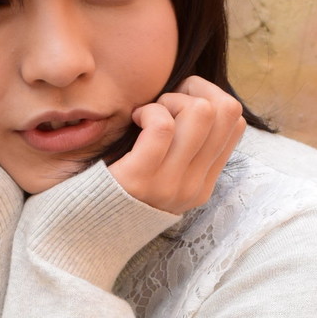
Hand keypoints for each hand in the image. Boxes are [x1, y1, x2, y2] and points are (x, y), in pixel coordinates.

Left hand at [109, 77, 244, 213]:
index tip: (178, 106)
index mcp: (203, 184)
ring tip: (149, 114)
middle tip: (163, 105)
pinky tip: (135, 119)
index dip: (209, 97)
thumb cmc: (115, 184)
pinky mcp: (141, 179)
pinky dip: (149, 111)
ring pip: (201, 113)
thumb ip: (184, 147)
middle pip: (226, 110)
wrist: (81, 225)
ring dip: (171, 100)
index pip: (235, 123)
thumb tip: (198, 100)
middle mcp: (194, 187)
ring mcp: (171, 185)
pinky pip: (163, 126)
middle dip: (193, 92)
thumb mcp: (162, 171)